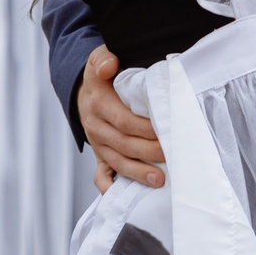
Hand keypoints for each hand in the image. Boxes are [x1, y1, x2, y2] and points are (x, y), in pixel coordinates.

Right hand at [78, 47, 164, 189]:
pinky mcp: (99, 156)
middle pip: (124, 144)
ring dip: (139, 173)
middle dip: (149, 152)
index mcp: (99, 105)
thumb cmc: (100, 77)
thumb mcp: (98, 60)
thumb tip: (110, 64)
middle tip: (172, 155)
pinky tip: (127, 195)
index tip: (166, 129)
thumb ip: (103, 59)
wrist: (83, 93)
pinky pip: (101, 176)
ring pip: (118, 162)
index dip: (146, 128)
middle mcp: (96, 127)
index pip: (124, 121)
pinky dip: (111, 188)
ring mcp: (98, 145)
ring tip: (160, 180)